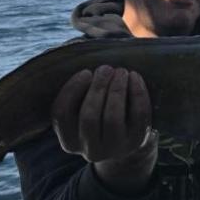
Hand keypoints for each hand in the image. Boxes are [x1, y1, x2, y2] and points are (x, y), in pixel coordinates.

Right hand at [51, 65, 156, 194]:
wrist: (128, 138)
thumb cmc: (100, 113)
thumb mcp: (83, 107)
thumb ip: (77, 89)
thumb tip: (76, 49)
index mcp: (69, 141)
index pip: (61, 115)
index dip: (72, 90)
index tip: (86, 72)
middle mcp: (90, 151)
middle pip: (88, 117)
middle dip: (97, 88)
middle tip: (105, 68)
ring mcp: (115, 149)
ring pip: (112, 118)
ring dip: (116, 89)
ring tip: (120, 71)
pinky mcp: (137, 141)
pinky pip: (138, 115)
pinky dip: (137, 93)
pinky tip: (134, 77)